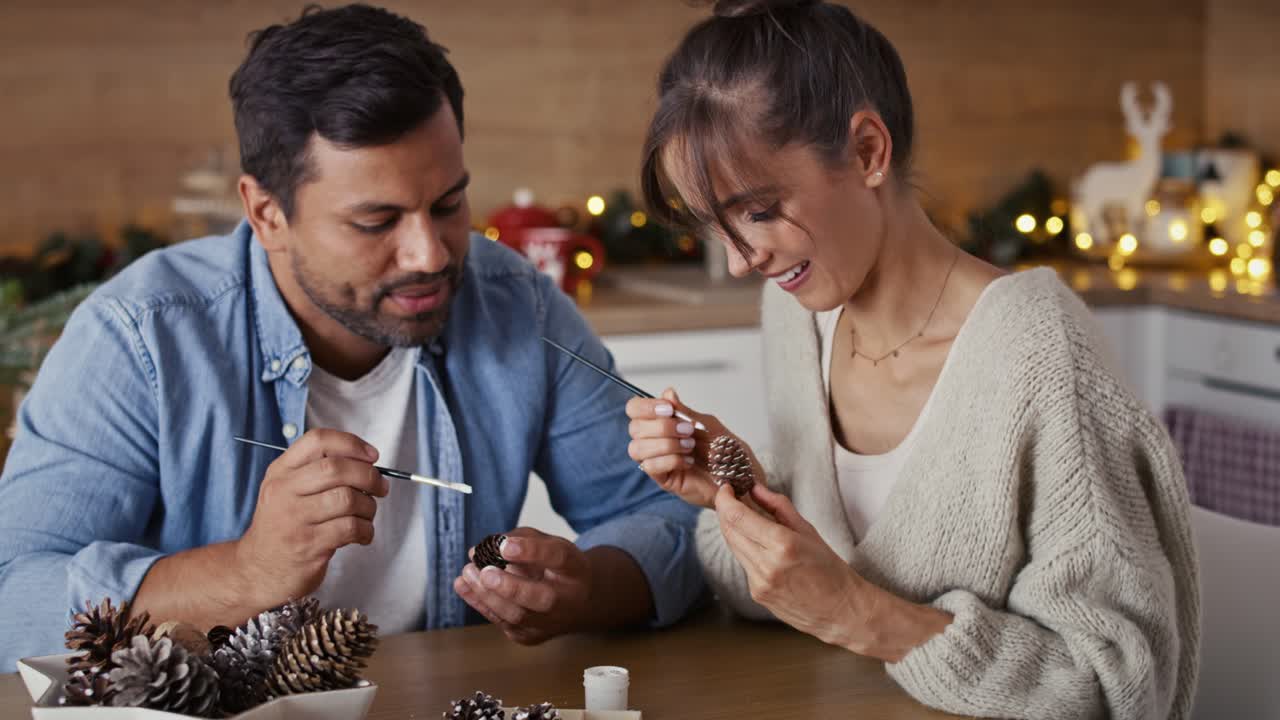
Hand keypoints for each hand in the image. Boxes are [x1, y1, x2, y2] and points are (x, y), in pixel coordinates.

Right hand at [234, 429, 388, 606]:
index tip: (371, 456)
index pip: (317, 440)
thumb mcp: (287, 490)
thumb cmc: (283, 527)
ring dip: (369, 506)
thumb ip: (318, 471)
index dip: (351, 444)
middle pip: (336, 468)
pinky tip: (362, 533)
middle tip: (379, 486)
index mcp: (281, 472)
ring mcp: (294, 519)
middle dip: (368, 475)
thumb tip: (367, 461)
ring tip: (367, 514)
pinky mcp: (308, 545)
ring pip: (347, 498)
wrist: (258, 571)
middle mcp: (284, 491)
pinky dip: (366, 530)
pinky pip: (350, 528)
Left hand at [453, 528, 595, 644]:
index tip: (504, 545)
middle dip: (510, 587)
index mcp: (575, 569)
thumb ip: (521, 539)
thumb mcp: (551, 544)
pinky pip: (503, 623)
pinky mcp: (531, 636)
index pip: (558, 558)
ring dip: (487, 595)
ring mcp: (550, 623)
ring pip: (516, 616)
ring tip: (467, 573)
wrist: (580, 604)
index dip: (531, 551)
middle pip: (540, 598)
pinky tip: (463, 586)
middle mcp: (568, 600)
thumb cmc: (559, 568)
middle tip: (485, 573)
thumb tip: (483, 548)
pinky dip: (481, 604)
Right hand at [626, 388, 763, 508]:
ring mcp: (657, 460)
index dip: (646, 407)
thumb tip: (667, 393)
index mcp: (662, 422)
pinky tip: (688, 461)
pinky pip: (650, 467)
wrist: (739, 476)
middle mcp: (655, 440)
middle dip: (662, 427)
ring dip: (666, 444)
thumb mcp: (706, 424)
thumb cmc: (725, 450)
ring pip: (637, 448)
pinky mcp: (663, 478)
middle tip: (687, 430)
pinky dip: (671, 460)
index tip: (668, 409)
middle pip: (634, 428)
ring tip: (690, 446)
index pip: (634, 409)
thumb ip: (684, 412)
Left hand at [715, 483, 951, 660]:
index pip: (737, 517)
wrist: (842, 611)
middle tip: (730, 498)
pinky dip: (746, 550)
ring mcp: (759, 583)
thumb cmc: (831, 569)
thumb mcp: (808, 530)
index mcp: (782, 544)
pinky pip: (743, 565)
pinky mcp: (757, 594)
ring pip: (734, 547)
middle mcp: (766, 565)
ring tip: (744, 518)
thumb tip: (755, 489)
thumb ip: (778, 506)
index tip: (725, 488)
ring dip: (733, 530)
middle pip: (729, 531)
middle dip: (725, 511)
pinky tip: (758, 546)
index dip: (725, 499)